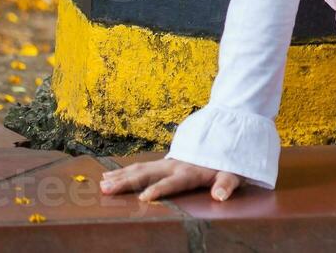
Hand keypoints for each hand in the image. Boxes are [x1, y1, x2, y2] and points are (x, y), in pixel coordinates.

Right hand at [99, 158, 242, 202]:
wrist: (225, 137)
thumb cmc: (228, 163)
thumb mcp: (233, 173)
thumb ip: (226, 184)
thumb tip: (220, 196)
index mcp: (191, 171)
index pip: (174, 182)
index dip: (160, 189)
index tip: (145, 197)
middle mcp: (175, 166)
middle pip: (148, 174)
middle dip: (128, 182)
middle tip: (107, 189)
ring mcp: (167, 163)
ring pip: (140, 169)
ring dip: (121, 176)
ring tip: (102, 185)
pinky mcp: (163, 163)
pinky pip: (140, 167)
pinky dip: (123, 171)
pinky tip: (107, 176)